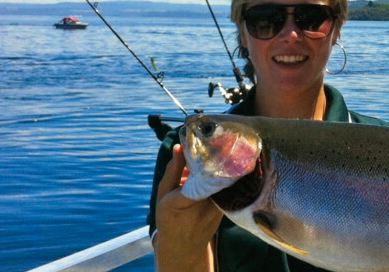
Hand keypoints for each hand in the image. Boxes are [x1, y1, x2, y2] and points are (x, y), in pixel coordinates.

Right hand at [153, 144, 223, 271]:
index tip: (205, 143)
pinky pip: (225, 188)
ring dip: (219, 167)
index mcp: (181, 202)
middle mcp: (202, 207)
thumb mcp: (163, 195)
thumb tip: (179, 146)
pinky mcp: (225, 210)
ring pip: (221, 181)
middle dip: (214, 158)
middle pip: (212, 175)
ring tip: (217, 150)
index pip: (196, 177)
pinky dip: (221, 178)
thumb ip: (172, 171)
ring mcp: (217, 210)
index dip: (203, 160)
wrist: (183, 248)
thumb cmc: (169, 218)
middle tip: (214, 140)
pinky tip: (218, 169)